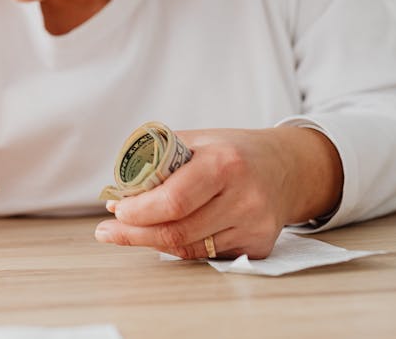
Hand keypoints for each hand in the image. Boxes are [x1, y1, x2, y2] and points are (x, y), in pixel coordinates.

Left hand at [94, 127, 342, 258]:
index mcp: (224, 163)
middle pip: (177, 231)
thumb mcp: (196, 140)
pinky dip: (181, 247)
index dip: (138, 211)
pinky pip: (206, 255)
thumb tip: (118, 195)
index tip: (116, 209)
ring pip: (188, 249)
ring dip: (152, 242)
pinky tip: (166, 235)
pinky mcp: (258, 246)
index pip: (173, 200)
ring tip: (129, 232)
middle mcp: (244, 197)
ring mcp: (254, 226)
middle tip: (109, 230)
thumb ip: (158, 162)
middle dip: (135, 233)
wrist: (286, 167)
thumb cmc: (232, 151)